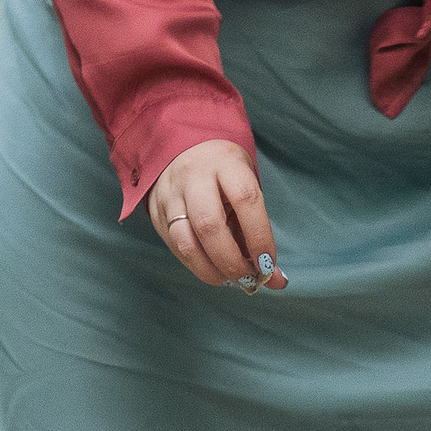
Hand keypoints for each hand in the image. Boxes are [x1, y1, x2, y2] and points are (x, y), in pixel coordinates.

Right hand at [147, 140, 285, 292]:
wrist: (182, 151)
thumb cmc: (224, 175)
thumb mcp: (245, 188)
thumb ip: (258, 231)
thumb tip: (275, 279)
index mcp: (225, 162)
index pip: (245, 199)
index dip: (258, 236)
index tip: (267, 263)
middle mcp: (193, 175)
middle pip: (209, 225)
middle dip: (231, 261)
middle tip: (247, 278)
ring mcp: (169, 194)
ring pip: (185, 241)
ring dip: (210, 270)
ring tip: (229, 280)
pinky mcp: (155, 212)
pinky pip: (174, 248)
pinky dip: (196, 266)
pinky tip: (212, 270)